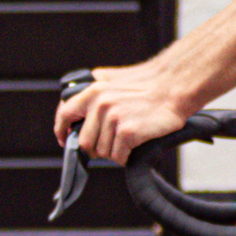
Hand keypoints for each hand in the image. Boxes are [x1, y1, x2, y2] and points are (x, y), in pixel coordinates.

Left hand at [53, 62, 196, 163]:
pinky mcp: (127, 132)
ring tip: (130, 138)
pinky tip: (136, 144)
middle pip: (85, 142)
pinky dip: (127, 156)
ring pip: (103, 152)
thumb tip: (76, 109)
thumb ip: (93, 91)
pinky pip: (119, 157)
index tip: (64, 139)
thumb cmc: (148, 84)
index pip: (65, 115)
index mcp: (92, 92)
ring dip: (115, 151)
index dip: (62, 131)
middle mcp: (99, 104)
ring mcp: (113, 118)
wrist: (173, 87)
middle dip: (96, 148)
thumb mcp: (113, 79)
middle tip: (112, 143)